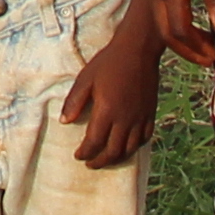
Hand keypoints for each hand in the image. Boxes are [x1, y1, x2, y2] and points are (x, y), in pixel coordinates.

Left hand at [65, 10, 163, 166]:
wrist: (138, 50)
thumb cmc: (108, 62)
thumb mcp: (85, 79)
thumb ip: (74, 101)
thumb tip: (64, 122)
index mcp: (106, 110)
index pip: (94, 142)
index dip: (85, 153)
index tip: (77, 155)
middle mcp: (125, 119)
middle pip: (113, 151)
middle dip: (99, 161)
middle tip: (90, 163)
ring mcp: (140, 118)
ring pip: (129, 149)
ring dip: (116, 158)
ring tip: (106, 159)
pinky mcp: (150, 114)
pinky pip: (144, 139)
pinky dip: (134, 147)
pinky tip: (126, 146)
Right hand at [139, 0, 214, 70]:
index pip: (179, 31)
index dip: (197, 49)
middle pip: (165, 31)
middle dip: (186, 49)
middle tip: (209, 58)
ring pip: (158, 18)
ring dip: (178, 35)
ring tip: (201, 40)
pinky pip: (156, 3)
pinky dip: (171, 18)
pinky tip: (187, 13)